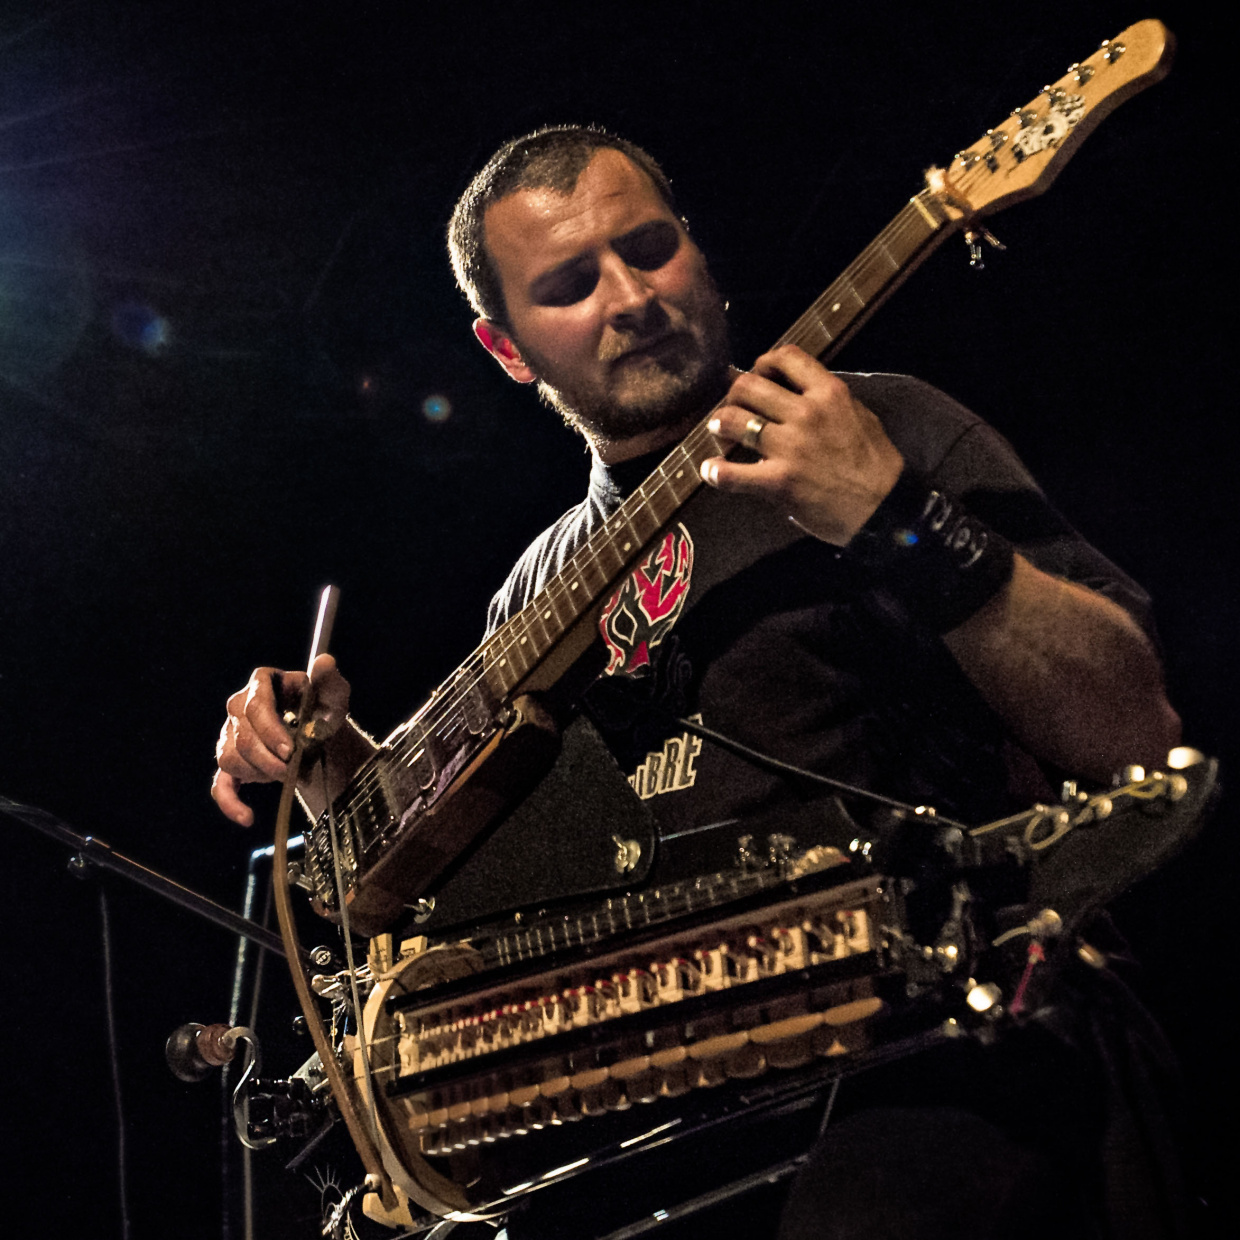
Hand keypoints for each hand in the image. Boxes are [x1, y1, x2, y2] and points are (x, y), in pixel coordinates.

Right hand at [211, 654, 350, 825]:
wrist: (319, 737)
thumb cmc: (324, 710)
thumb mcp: (334, 695)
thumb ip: (329, 680)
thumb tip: (324, 662)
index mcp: (262, 684)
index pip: (255, 706)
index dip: (269, 730)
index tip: (290, 750)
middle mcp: (239, 707)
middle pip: (241, 736)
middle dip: (268, 758)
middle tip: (293, 769)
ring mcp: (230, 734)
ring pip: (230, 758)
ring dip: (259, 773)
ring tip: (286, 776)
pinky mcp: (231, 763)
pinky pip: (220, 784)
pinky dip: (231, 803)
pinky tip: (247, 817)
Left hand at [699, 345, 903, 543]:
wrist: (885, 508)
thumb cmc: (876, 465)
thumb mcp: (861, 416)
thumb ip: (829, 401)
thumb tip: (801, 391)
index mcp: (829, 393)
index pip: (786, 357)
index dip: (764, 362)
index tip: (759, 374)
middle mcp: (806, 414)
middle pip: (748, 386)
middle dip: (734, 394)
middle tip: (733, 407)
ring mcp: (790, 447)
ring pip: (733, 420)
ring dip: (719, 424)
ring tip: (719, 432)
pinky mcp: (779, 481)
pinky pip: (733, 474)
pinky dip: (716, 471)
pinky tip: (711, 470)